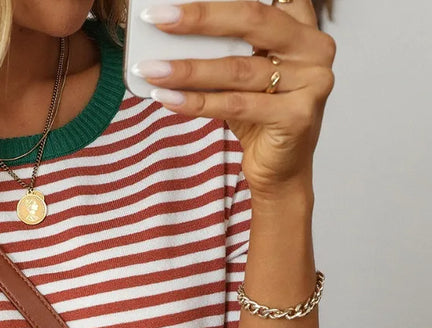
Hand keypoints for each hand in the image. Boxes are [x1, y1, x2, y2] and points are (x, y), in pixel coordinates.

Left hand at [136, 0, 335, 196]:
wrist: (280, 172)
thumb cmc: (259, 118)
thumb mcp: (241, 74)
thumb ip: (223, 47)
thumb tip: (171, 25)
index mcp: (302, 27)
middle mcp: (314, 48)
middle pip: (251, 19)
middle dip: (200, 17)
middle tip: (159, 18)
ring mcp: (311, 82)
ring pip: (237, 68)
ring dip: (187, 69)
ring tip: (151, 70)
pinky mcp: (298, 116)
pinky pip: (236, 105)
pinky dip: (197, 102)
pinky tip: (168, 97)